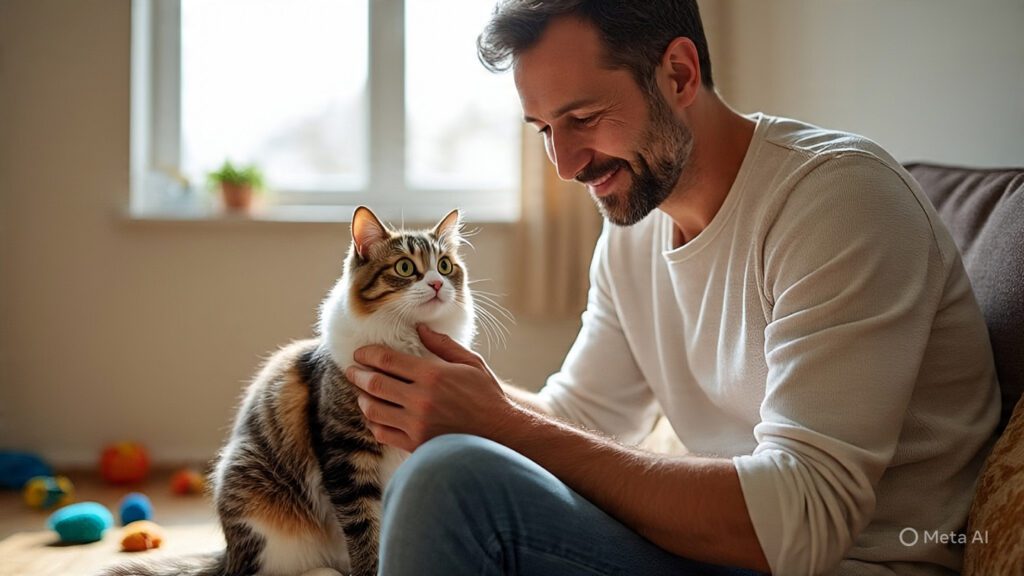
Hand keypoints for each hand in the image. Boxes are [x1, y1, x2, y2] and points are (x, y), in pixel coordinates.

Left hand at [346, 324, 511, 450]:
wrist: (500, 434)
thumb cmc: (487, 396)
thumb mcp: (471, 363)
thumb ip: (443, 345)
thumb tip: (420, 329)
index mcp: (433, 375)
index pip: (388, 361)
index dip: (368, 354)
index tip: (360, 352)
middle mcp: (421, 399)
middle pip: (375, 384)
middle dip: (358, 374)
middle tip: (351, 369)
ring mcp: (417, 424)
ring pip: (373, 410)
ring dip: (362, 398)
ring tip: (362, 392)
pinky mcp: (416, 444)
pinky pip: (382, 433)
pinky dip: (373, 423)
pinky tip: (375, 415)